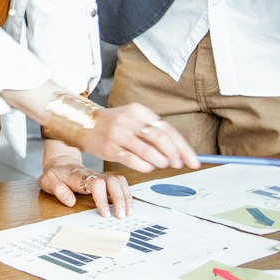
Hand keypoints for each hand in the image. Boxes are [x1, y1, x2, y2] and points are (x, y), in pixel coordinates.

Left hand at [41, 163, 132, 216]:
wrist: (60, 162)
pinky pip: (120, 183)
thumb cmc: (55, 174)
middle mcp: (93, 175)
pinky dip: (126, 194)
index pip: (95, 184)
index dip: (102, 198)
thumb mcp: (48, 181)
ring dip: (126, 196)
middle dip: (120, 198)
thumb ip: (57, 189)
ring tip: (127, 212)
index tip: (105, 213)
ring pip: (119, 181)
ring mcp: (101, 176)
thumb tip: (70, 201)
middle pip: (113, 181)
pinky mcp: (105, 179)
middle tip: (121, 215)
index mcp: (78, 176)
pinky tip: (128, 206)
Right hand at [84, 103, 199, 172]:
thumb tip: (179, 152)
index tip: (192, 159)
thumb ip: (154, 133)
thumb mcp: (134, 120)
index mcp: (139, 111)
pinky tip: (149, 168)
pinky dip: (145, 166)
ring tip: (164, 164)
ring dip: (161, 161)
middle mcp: (129, 121)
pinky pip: (132, 160)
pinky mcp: (109, 148)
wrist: (86, 124)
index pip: (167, 128)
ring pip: (147, 150)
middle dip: (174, 154)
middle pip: (160, 139)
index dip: (182, 146)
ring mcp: (118, 135)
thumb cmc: (116, 125)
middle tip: (179, 163)